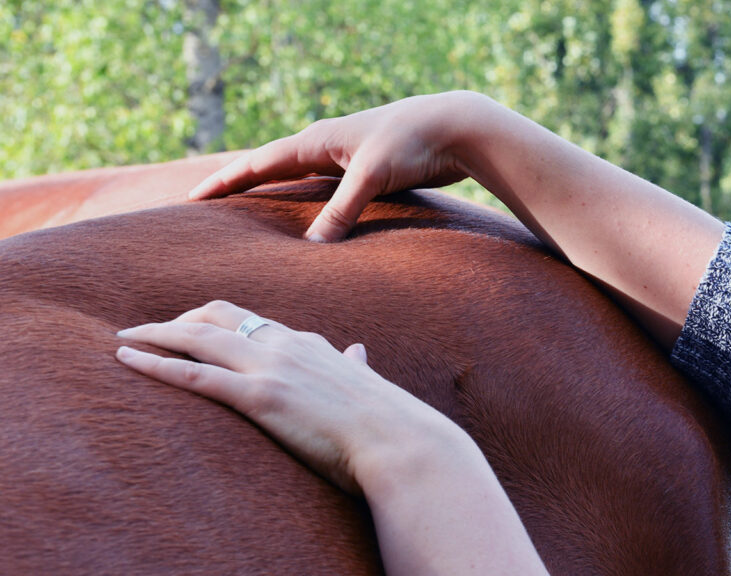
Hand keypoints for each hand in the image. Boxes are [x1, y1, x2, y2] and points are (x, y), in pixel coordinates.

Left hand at [115, 300, 455, 493]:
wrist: (400, 441)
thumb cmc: (385, 420)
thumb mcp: (364, 381)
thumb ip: (355, 362)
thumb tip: (358, 351)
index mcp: (307, 342)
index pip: (251, 319)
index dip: (215, 321)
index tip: (193, 329)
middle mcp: (284, 344)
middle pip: (219, 314)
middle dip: (179, 319)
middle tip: (151, 331)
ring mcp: (271, 367)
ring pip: (199, 336)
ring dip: (156, 334)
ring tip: (125, 340)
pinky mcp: (261, 396)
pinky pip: (196, 374)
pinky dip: (156, 364)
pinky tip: (130, 361)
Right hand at [188, 91, 491, 241]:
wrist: (455, 128)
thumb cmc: (412, 142)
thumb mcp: (371, 175)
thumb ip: (341, 210)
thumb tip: (311, 249)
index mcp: (316, 141)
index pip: (258, 163)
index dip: (225, 181)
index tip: (193, 199)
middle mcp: (323, 147)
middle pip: (269, 168)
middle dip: (238, 186)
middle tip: (206, 207)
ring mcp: (342, 159)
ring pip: (294, 178)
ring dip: (269, 194)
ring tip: (245, 214)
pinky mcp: (362, 172)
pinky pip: (320, 189)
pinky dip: (303, 202)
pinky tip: (302, 218)